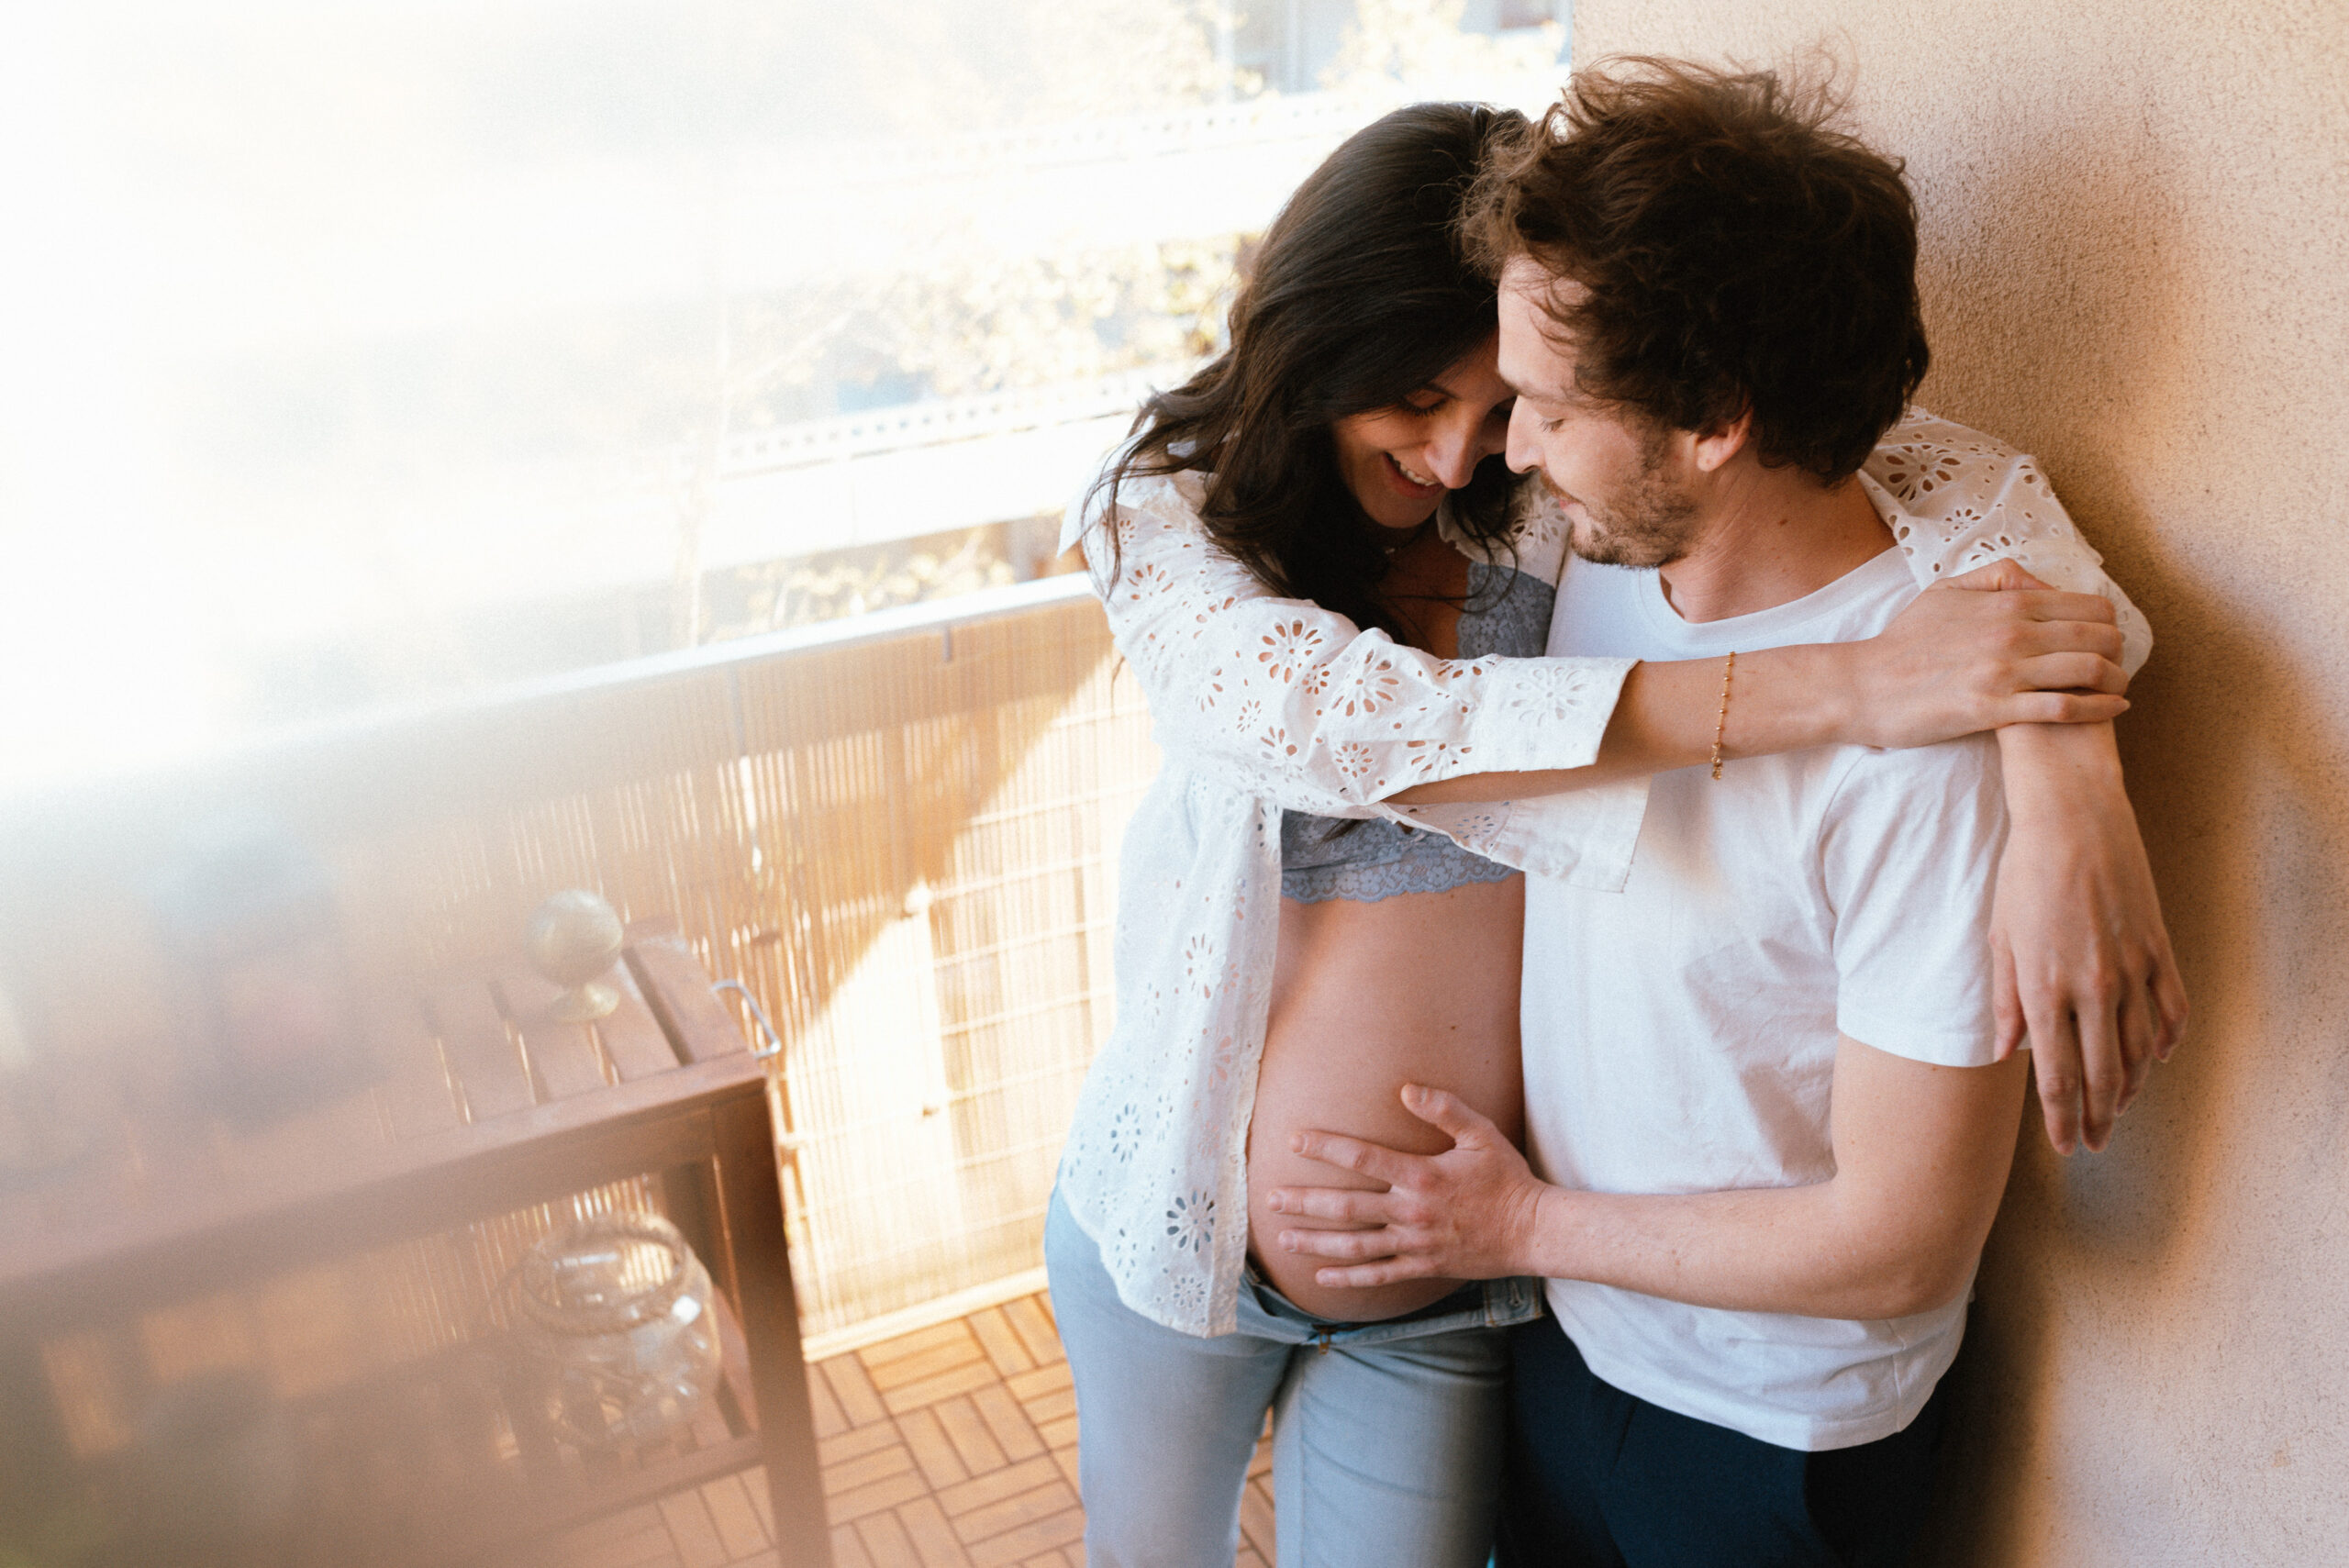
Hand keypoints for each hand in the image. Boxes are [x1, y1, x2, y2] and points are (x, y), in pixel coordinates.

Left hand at [1266, 1085, 1554, 1288]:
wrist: (1533, 1232)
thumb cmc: (1507, 1179)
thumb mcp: (1481, 1135)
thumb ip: (1444, 1109)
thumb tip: (1406, 1089)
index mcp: (1421, 1176)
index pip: (1362, 1157)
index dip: (1325, 1147)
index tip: (1294, 1140)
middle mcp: (1411, 1212)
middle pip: (1346, 1206)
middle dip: (1304, 1201)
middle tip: (1270, 1198)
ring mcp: (1414, 1244)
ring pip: (1354, 1245)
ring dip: (1315, 1242)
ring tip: (1283, 1238)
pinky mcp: (1423, 1267)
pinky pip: (1379, 1275)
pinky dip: (1348, 1278)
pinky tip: (1321, 1277)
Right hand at [1849, 561, 2128, 748]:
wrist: (1863, 686)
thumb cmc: (1902, 642)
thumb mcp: (1944, 592)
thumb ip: (1995, 579)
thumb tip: (2038, 581)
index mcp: (2004, 603)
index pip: (2087, 605)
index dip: (2108, 621)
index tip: (2105, 636)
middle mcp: (2011, 633)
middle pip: (2098, 636)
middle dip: (2118, 650)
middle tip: (2116, 664)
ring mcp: (2004, 672)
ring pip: (2088, 670)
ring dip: (2115, 680)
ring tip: (2118, 689)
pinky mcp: (1994, 709)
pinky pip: (2063, 708)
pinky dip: (2098, 709)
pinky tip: (2111, 709)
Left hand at [1993, 724, 2189, 1152]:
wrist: (2074, 820)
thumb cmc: (2022, 875)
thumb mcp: (2000, 938)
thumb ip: (2005, 1000)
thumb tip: (2007, 1052)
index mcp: (2045, 988)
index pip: (2058, 1077)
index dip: (2063, 1118)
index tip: (2066, 1145)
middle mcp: (2092, 987)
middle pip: (2102, 1075)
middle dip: (2097, 1117)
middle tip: (2092, 1142)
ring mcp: (2132, 969)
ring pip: (2139, 1050)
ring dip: (2130, 1086)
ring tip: (2118, 1108)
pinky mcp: (2158, 948)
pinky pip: (2171, 1010)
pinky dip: (2165, 1041)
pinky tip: (2156, 1058)